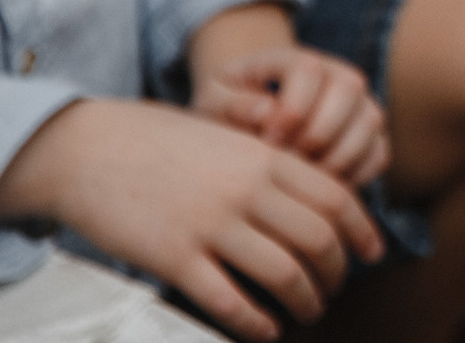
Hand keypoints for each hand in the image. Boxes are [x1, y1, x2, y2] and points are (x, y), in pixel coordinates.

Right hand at [0, 97, 382, 341]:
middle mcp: (247, 189)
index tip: (371, 253)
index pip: (337, 198)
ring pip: (283, 273)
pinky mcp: (173, 256)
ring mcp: (210, 223)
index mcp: (266, 157)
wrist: (93, 148)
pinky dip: (255, 321)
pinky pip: (229, 299)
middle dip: (335, 272)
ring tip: (307, 311)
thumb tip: (315, 202)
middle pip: (318, 239)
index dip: (361, 232)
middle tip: (334, 288)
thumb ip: (271, 166)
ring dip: (305, 300)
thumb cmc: (165, 144)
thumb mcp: (231, 141)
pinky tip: (265, 329)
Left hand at [194, 43, 390, 188]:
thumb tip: (266, 112)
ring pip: (371, 120)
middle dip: (319, 132)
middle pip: (350, 88)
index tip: (268, 139)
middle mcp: (336, 73)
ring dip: (339, 156)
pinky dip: (356, 174)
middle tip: (290, 161)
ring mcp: (358, 103)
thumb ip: (230, 104)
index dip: (293, 107)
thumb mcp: (213, 101)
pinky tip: (322, 188)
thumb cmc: (226, 111)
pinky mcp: (369, 136)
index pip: (309, 69)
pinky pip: (379, 153)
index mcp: (295, 59)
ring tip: (304, 179)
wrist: (245, 118)